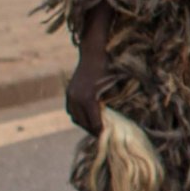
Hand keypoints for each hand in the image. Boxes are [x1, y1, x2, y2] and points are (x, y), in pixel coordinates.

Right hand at [65, 17, 109, 133]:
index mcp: (88, 99)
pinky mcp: (68, 92)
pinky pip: (71, 110)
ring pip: (75, 118)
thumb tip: (120, 119)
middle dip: (93, 130)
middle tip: (105, 136)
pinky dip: (79, 116)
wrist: (94, 52)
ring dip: (85, 124)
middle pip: (83, 123)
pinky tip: (89, 118)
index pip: (94, 123)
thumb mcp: (117, 86)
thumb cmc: (110, 68)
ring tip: (97, 128)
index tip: (110, 138)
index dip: (102, 132)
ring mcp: (70, 95)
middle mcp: (76, 99)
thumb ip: (116, 103)